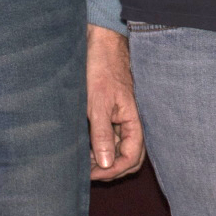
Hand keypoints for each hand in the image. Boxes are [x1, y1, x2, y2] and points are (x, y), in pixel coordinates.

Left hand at [86, 26, 145, 180]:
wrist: (99, 42)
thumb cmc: (100, 68)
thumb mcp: (97, 103)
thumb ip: (103, 134)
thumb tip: (105, 164)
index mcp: (133, 119)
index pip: (132, 157)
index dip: (113, 170)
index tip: (92, 173)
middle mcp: (130, 121)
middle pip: (128, 157)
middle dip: (110, 169)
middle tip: (87, 172)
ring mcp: (120, 117)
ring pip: (118, 148)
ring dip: (103, 158)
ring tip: (82, 160)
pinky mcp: (110, 112)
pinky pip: (109, 136)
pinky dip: (98, 145)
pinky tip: (83, 146)